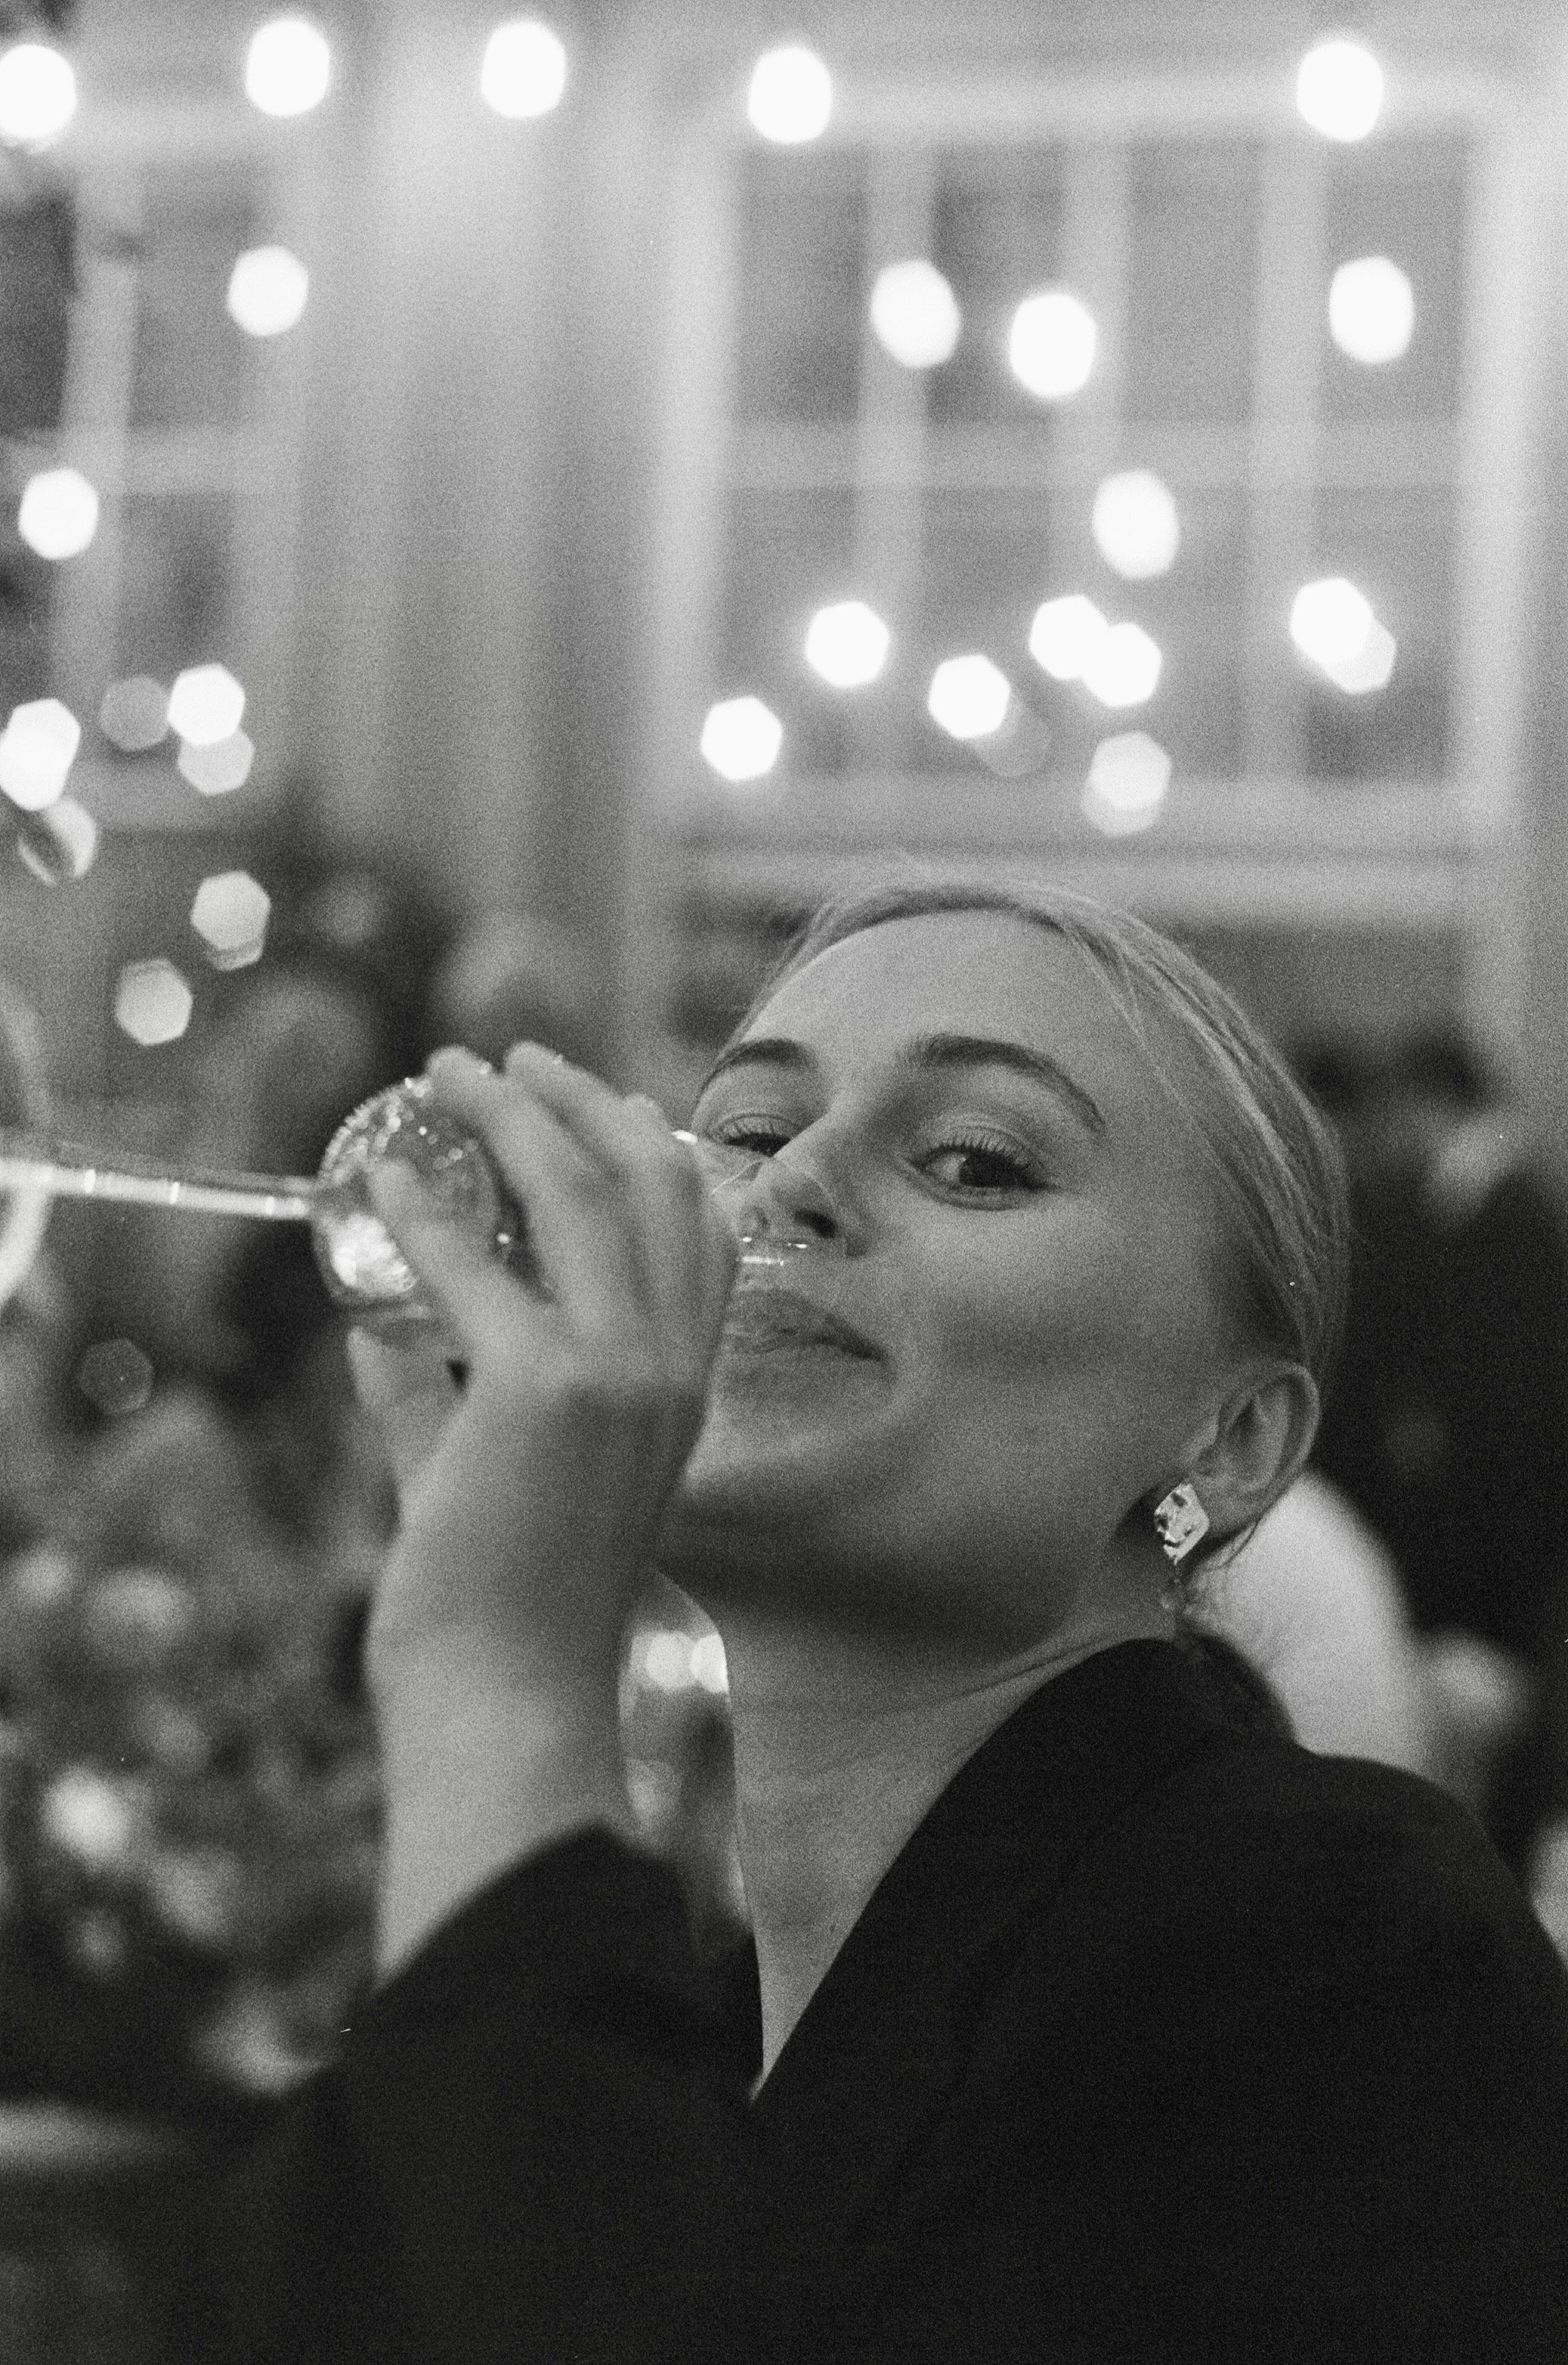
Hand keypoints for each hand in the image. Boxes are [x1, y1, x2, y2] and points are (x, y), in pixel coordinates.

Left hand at [349, 1043, 736, 1709]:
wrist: (506, 1703)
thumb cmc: (500, 1612)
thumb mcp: (488, 1479)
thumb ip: (440, 1397)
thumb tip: (377, 1327)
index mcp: (682, 1391)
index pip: (703, 1233)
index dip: (655, 1145)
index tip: (601, 1098)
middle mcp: (668, 1370)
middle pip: (651, 1181)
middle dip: (579, 1098)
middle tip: (508, 1058)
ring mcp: (616, 1375)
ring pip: (579, 1191)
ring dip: (507, 1115)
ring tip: (447, 1076)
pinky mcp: (539, 1391)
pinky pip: (473, 1264)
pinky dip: (423, 1209)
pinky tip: (379, 1182)